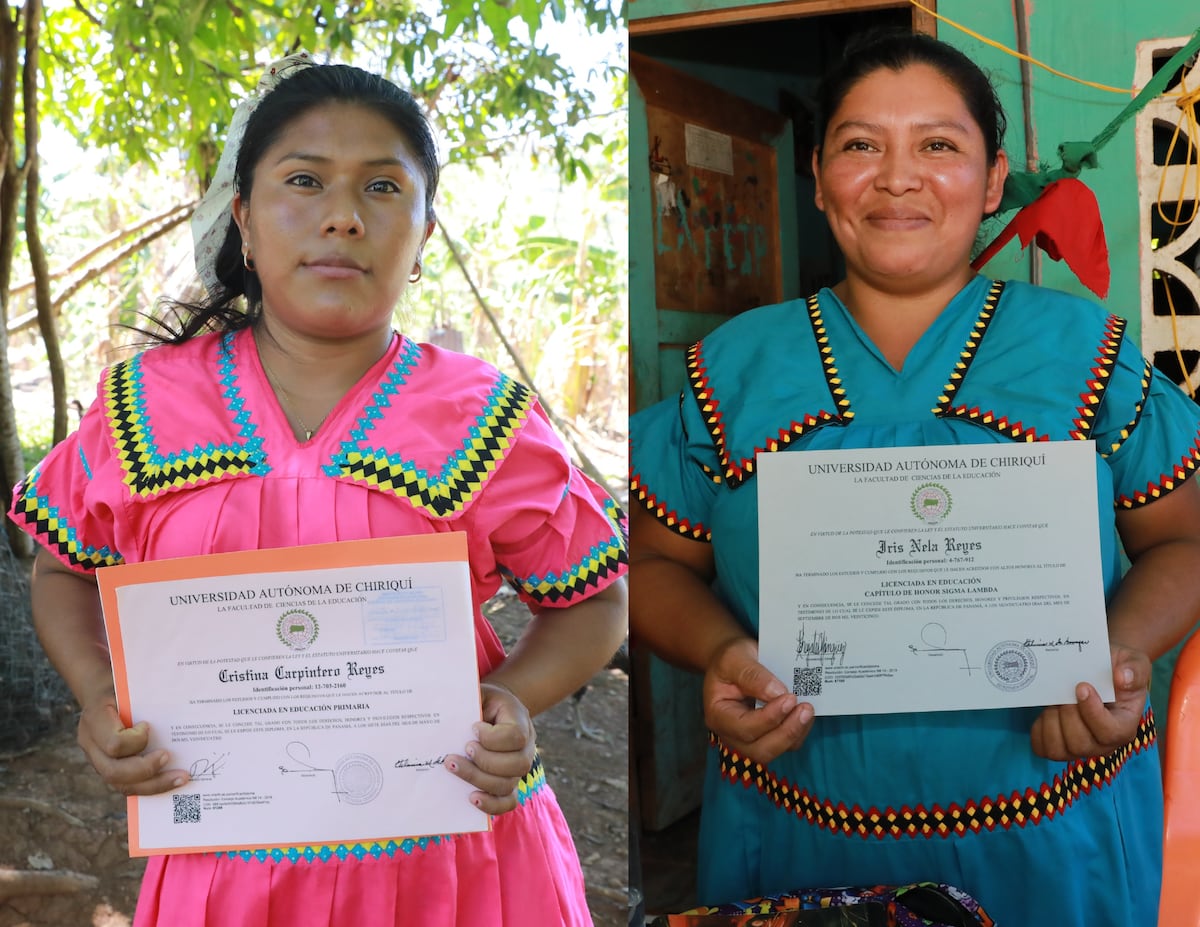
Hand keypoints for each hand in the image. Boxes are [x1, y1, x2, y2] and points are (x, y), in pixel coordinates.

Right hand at [77, 695, 188, 795]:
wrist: (101, 691)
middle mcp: (91, 744)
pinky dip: (151, 786)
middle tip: (170, 757)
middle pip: (113, 771)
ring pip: (120, 784)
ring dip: (154, 785)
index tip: (149, 726)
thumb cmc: (121, 684)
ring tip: (181, 779)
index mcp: (94, 719)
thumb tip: (176, 691)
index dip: (136, 741)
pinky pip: (127, 785)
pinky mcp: (109, 768)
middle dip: (146, 770)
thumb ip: (145, 689)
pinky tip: (173, 782)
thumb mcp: (128, 681)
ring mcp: (97, 760)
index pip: (114, 743)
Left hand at [445, 682, 536, 815]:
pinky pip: (508, 802)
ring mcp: (519, 768)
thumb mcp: (479, 693)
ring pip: (508, 784)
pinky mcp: (510, 783)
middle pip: (516, 764)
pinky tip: (471, 797)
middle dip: (483, 762)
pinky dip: (491, 805)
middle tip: (458, 752)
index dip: (493, 738)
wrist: (495, 710)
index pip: (516, 736)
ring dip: (478, 779)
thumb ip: (469, 699)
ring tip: (453, 768)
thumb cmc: (483, 702)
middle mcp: (526, 747)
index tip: (472, 728)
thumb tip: (445, 709)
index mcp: (520, 720)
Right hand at [704, 637, 813, 765]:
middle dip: (786, 733)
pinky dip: (799, 731)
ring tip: (808, 710)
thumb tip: (778, 693)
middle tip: (805, 709)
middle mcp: (732, 735)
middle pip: (760, 750)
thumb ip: (752, 675)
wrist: (737, 663)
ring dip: (795, 733)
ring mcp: (750, 740)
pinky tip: (805, 712)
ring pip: (776, 751)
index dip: (769, 718)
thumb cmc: (731, 660)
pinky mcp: (768, 737)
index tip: (789, 698)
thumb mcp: (734, 658)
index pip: (743, 728)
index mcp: (718, 716)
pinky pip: (787, 744)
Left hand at [1030, 644, 1150, 760]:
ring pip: (1059, 749)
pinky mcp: (1060, 746)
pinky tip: (1045, 712)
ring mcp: (1081, 747)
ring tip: (1054, 702)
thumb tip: (1122, 678)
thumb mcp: (1132, 661)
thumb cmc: (1116, 667)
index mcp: (1124, 725)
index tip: (1081, 687)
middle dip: (1067, 715)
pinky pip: (1043, 748)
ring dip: (1051, 722)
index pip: (1110, 732)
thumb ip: (1134, 669)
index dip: (1092, 712)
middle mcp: (1104, 743)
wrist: (1096, 669)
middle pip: (1081, 743)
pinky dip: (1039, 730)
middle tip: (1064, 693)